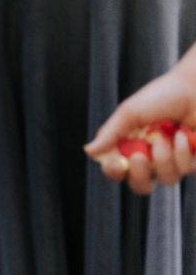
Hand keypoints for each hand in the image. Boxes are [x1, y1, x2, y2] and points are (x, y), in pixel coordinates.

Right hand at [86, 48, 195, 192]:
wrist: (195, 89)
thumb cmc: (162, 96)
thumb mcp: (130, 112)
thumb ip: (110, 133)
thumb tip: (89, 151)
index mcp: (132, 145)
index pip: (118, 169)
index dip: (114, 172)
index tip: (116, 164)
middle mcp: (152, 157)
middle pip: (141, 185)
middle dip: (139, 175)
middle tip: (140, 157)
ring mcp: (175, 161)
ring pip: (166, 178)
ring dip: (164, 158)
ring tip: (165, 136)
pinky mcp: (194, 161)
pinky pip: (186, 169)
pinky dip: (182, 151)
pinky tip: (183, 134)